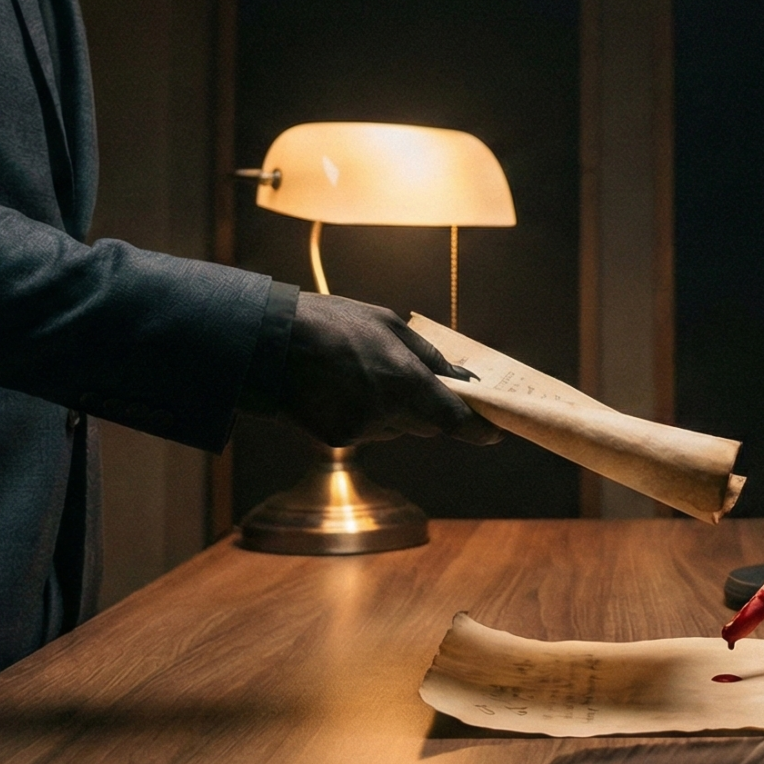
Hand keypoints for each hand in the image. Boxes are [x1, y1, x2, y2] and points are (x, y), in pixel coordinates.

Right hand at [282, 293, 501, 447]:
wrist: (269, 345)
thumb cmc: (331, 324)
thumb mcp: (387, 324)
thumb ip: (428, 356)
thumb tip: (460, 378)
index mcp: (405, 381)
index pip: (454, 420)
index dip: (478, 429)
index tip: (495, 432)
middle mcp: (387, 412)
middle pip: (428, 424)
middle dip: (430, 408)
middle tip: (414, 381)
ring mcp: (362, 430)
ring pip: (397, 428)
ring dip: (394, 410)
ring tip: (363, 374)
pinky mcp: (339, 439)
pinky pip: (368, 432)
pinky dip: (365, 416)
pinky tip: (341, 389)